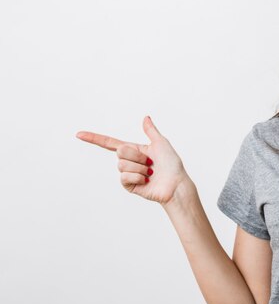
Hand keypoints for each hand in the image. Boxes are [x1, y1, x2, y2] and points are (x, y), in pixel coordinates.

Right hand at [76, 115, 191, 204]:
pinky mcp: (129, 186)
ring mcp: (128, 174)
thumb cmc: (172, 164)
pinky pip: (124, 177)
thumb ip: (151, 131)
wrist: (175, 184)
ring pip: (122, 165)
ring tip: (151, 172)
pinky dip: (138, 177)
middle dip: (137, 155)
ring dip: (140, 167)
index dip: (94, 139)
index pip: (110, 143)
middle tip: (151, 162)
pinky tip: (147, 180)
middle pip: (121, 151)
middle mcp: (129, 161)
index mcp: (134, 150)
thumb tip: (145, 117)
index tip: (78, 134)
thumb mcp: (161, 144)